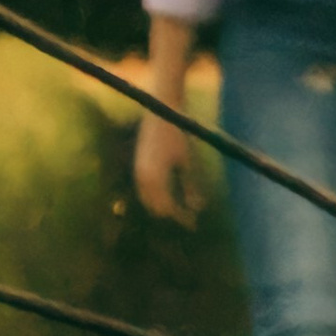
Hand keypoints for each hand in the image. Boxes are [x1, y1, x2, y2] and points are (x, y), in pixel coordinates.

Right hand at [134, 108, 203, 224]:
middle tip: (189, 218)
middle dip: (171, 214)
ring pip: (148, 200)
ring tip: (180, 209)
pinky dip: (156, 196)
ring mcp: (137, 172)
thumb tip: (197, 208)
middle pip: (156, 208)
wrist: (161, 112)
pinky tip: (168, 194)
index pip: (168, 209)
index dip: (181, 218)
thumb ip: (190, 187)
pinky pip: (144, 190)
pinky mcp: (138, 165)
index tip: (194, 223)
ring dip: (162, 206)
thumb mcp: (188, 162)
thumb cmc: (179, 135)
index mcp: (155, 180)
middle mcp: (142, 179)